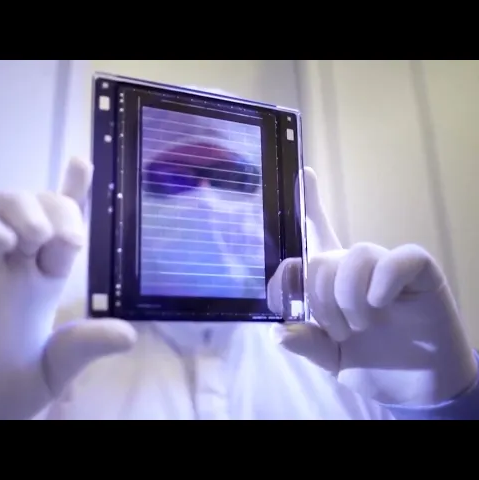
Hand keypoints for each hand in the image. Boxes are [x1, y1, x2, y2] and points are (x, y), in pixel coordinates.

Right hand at [0, 157, 135, 419]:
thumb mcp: (52, 372)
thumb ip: (83, 347)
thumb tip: (130, 334)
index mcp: (41, 283)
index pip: (60, 228)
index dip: (71, 193)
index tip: (81, 163)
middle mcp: (11, 267)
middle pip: (34, 207)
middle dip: (54, 205)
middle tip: (63, 238)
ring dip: (20, 208)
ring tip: (34, 237)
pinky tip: (1, 243)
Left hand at [269, 168, 476, 406]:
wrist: (416, 390)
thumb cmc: (373, 366)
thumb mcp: (330, 358)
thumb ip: (306, 342)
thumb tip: (278, 332)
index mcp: (332, 283)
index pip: (316, 236)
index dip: (308, 205)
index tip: (303, 173)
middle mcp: (357, 270)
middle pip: (321, 258)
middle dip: (320, 298)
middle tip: (340, 331)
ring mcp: (387, 270)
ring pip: (354, 255)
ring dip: (348, 296)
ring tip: (361, 325)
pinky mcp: (419, 274)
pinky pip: (395, 260)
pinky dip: (381, 282)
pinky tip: (381, 304)